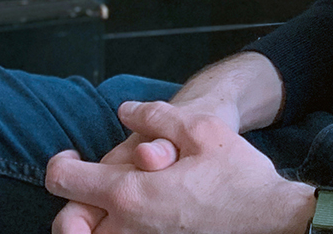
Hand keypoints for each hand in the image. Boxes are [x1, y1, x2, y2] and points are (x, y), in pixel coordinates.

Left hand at [46, 100, 314, 233]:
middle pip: (67, 223)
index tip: (71, 159)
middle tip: (90, 192)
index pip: (64, 181)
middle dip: (74, 205)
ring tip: (112, 209)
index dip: (61, 164)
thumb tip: (126, 110)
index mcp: (130, 193)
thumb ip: (158, 115)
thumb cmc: (239, 177)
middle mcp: (126, 230)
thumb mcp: (204, 130)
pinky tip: (141, 221)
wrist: (271, 221)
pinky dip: (120, 233)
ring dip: (97, 224)